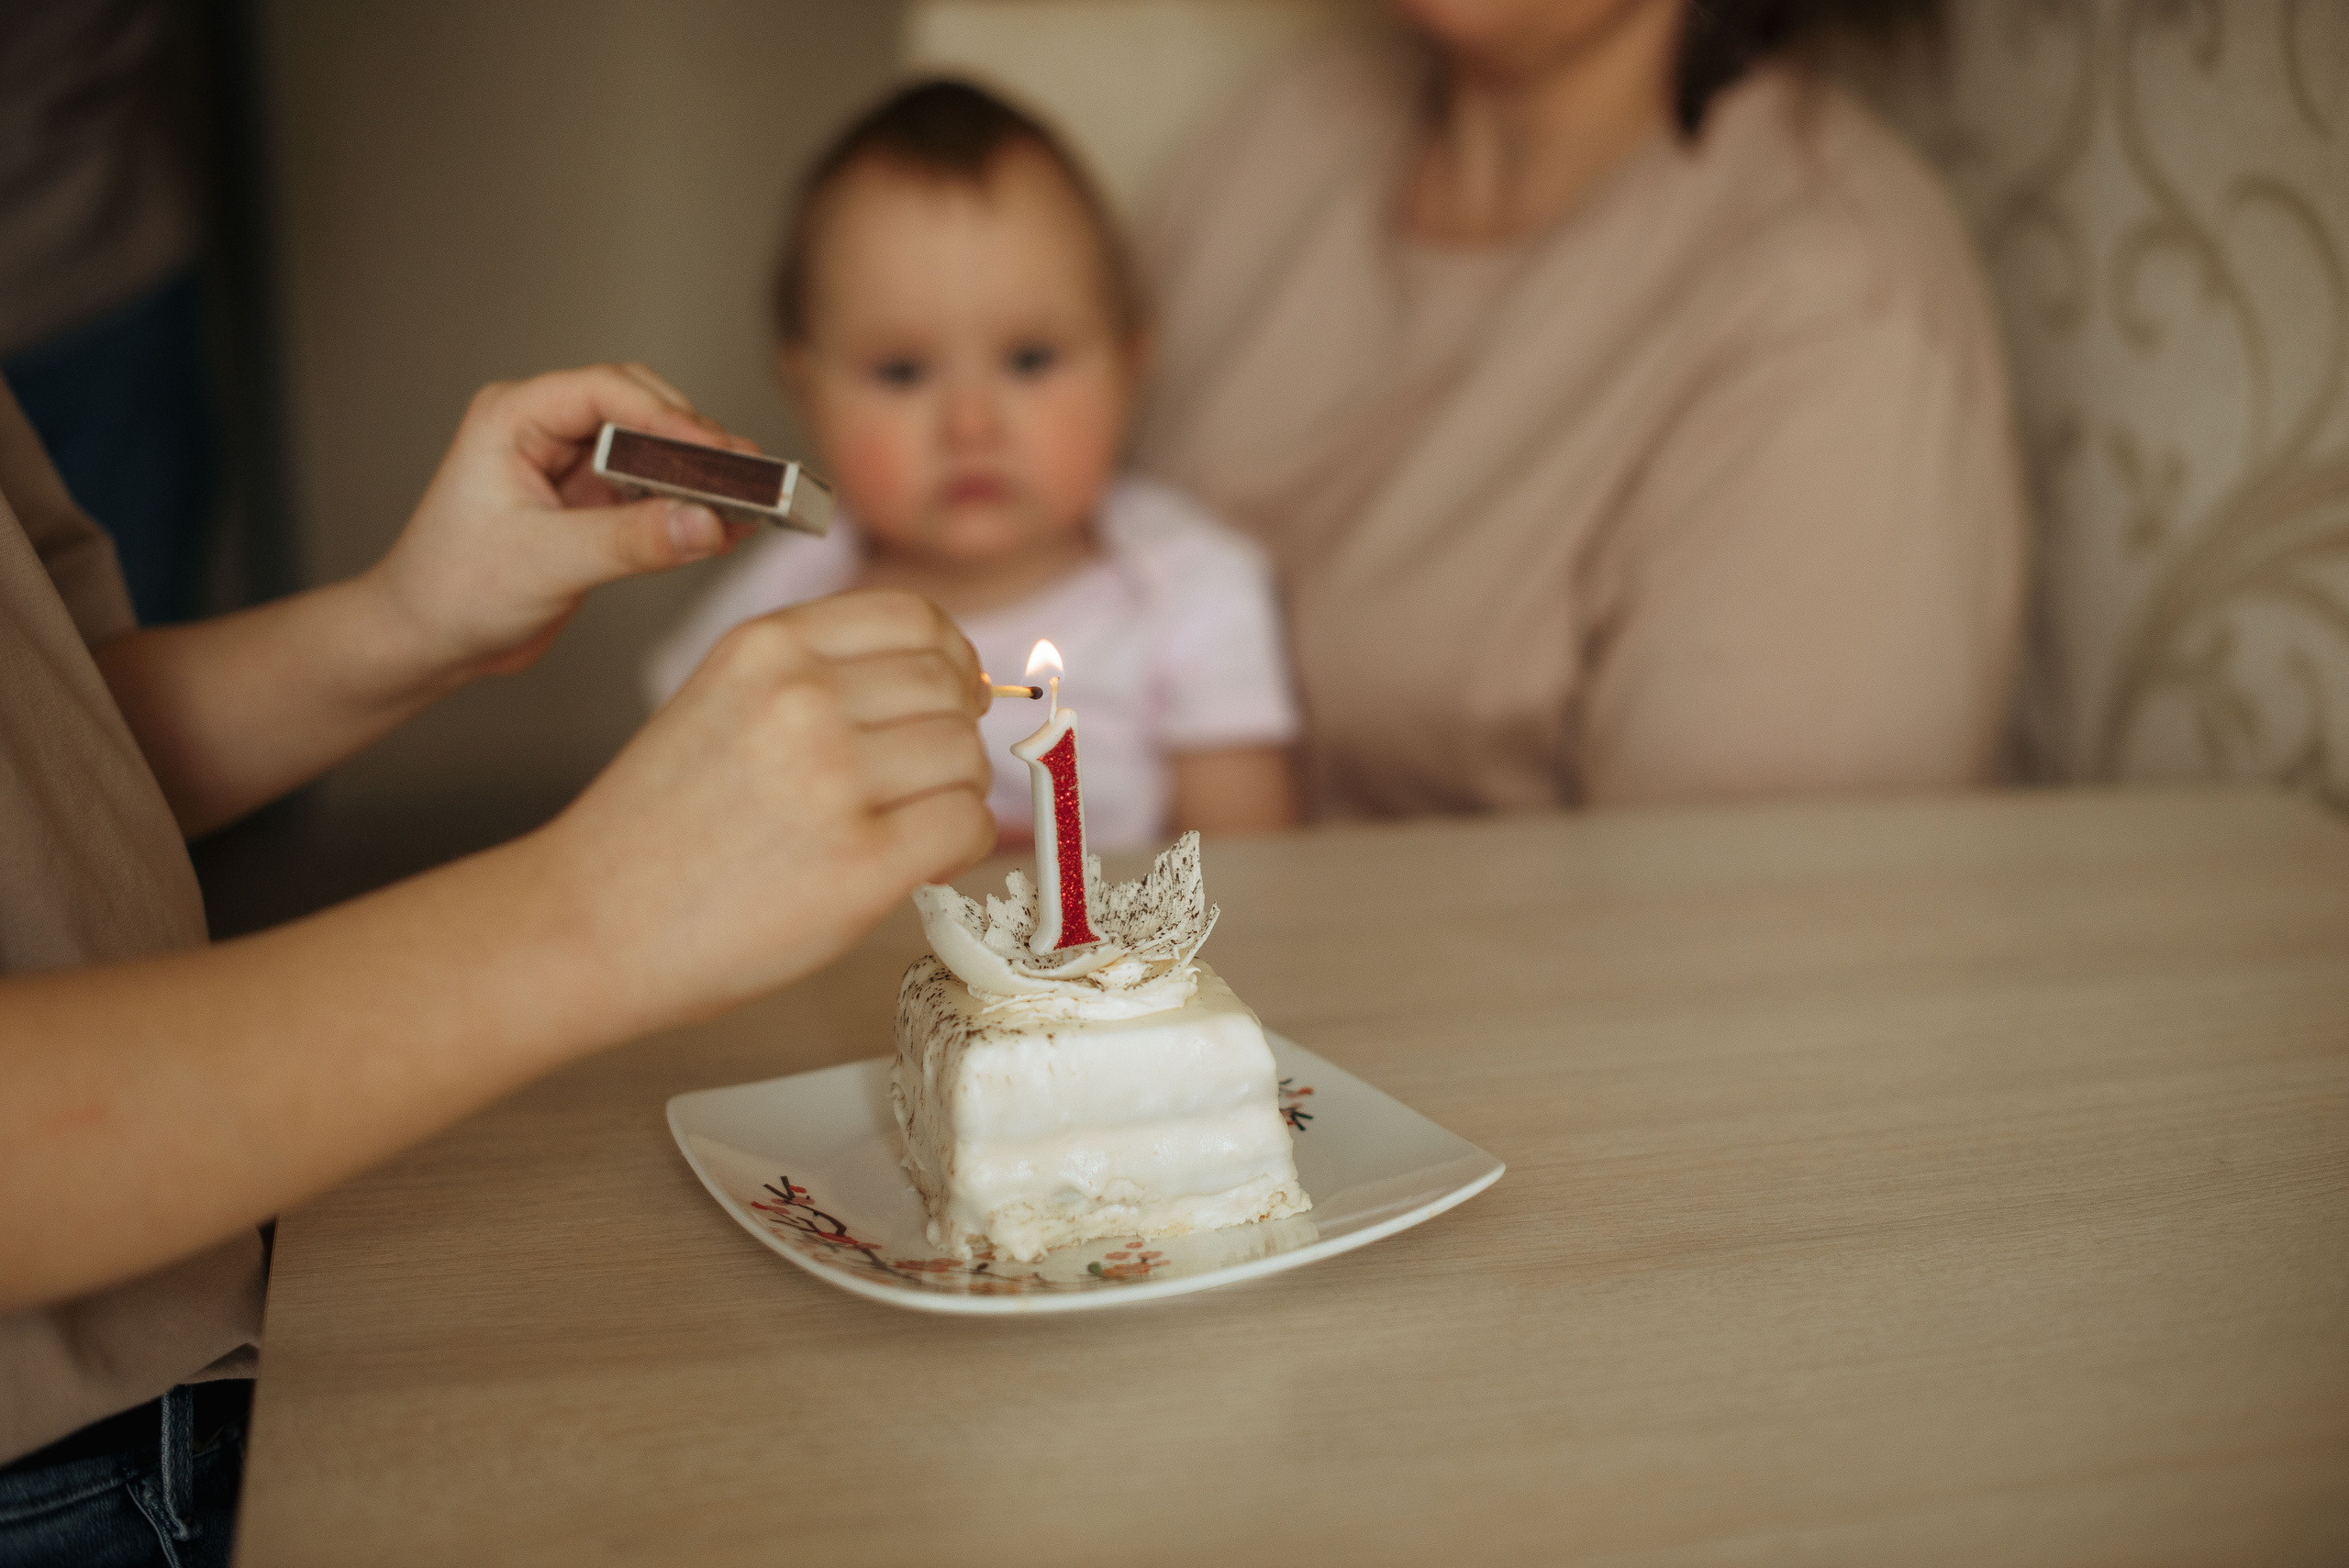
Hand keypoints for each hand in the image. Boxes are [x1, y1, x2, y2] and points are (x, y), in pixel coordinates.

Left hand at [362, 363, 759, 684]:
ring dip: (700, 475)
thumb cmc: (452, 591)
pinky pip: (655, 492)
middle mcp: (544, 430)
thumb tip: (707, 522)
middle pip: (642, 408)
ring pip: (655, 449)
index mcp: (514, 417)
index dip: (670, 418)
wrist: (427, 641)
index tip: (719, 453)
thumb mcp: (547, 564)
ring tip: (748, 504)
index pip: (607, 391)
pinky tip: (723, 528)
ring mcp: (572, 466)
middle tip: (747, 477)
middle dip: (696, 443)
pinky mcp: (592, 504)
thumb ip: (630, 542)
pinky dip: (690, 507)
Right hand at [533, 590, 996, 1028]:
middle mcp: (803, 697)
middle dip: (952, 731)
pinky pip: (968, 825)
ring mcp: (834, 779)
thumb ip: (818, 672)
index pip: (916, 618)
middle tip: (919, 777)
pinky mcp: (861, 863)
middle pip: (949, 688)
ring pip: (965, 756)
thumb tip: (945, 674)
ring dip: (952, 792)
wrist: (586, 921)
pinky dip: (958, 846)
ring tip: (901, 824)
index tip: (947, 694)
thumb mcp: (724, 697)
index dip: (948, 660)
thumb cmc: (656, 826)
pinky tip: (912, 862)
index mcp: (767, 645)